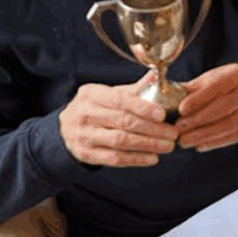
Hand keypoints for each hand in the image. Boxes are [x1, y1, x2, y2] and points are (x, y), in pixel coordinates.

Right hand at [59, 73, 177, 166]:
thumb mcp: (107, 93)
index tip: (163, 114)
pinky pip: (114, 158)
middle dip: (152, 128)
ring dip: (148, 144)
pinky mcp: (86, 154)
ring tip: (168, 146)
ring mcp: (84, 136)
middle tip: (173, 133)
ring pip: (121, 141)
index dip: (143, 107)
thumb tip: (155, 77)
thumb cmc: (94, 108)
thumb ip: (132, 89)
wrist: (64, 128)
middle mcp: (84, 114)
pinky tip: (153, 158)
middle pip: (123, 121)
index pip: (120, 99)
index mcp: (91, 94)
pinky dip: (136, 159)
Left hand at [175, 64, 237, 151]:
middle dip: (197, 120)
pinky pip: (230, 137)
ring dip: (202, 135)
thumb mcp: (211, 79)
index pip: (216, 87)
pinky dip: (213, 143)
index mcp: (237, 75)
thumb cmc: (225, 85)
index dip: (198, 99)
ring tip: (184, 141)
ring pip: (225, 125)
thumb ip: (190, 87)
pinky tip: (199, 146)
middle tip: (177, 128)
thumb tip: (162, 92)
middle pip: (221, 108)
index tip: (181, 109)